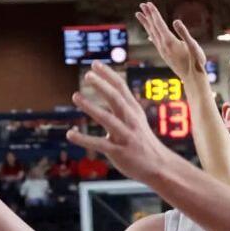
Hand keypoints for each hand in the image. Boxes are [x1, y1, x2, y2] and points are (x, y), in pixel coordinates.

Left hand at [66, 62, 167, 182]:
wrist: (159, 166)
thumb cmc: (143, 142)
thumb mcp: (137, 120)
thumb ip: (124, 106)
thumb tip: (110, 89)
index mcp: (134, 111)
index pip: (121, 88)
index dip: (108, 75)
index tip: (95, 64)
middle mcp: (131, 121)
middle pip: (116, 99)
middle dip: (102, 86)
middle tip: (88, 75)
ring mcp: (126, 136)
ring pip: (108, 119)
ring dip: (91, 107)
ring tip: (76, 96)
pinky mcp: (119, 152)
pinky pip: (99, 144)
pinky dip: (84, 139)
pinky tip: (70, 134)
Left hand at [136, 2, 207, 80]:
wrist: (192, 79)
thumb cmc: (196, 62)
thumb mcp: (193, 46)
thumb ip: (184, 32)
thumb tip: (175, 21)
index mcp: (169, 41)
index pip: (159, 24)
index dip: (154, 13)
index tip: (148, 4)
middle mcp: (163, 45)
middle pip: (153, 27)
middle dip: (148, 15)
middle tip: (142, 5)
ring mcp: (163, 50)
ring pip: (151, 33)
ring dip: (146, 23)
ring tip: (139, 14)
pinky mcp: (164, 54)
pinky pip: (155, 41)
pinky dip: (150, 33)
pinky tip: (149, 33)